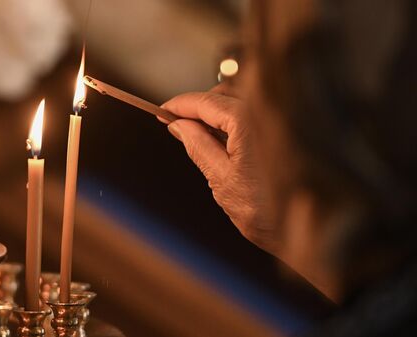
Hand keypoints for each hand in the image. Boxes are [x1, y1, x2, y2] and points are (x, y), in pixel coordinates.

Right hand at [161, 86, 280, 256]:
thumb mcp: (221, 180)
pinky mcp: (291, 132)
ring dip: (218, 112)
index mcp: (248, 121)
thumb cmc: (267, 212)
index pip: (206, 101)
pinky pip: (258, 114)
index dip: (180, 105)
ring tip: (201, 137)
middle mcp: (269, 113)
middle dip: (199, 106)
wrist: (312, 231)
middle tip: (178, 126)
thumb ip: (198, 146)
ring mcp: (282, 121)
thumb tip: (179, 126)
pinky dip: (237, 121)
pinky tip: (227, 141)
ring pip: (241, 101)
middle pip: (224, 94)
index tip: (162, 111)